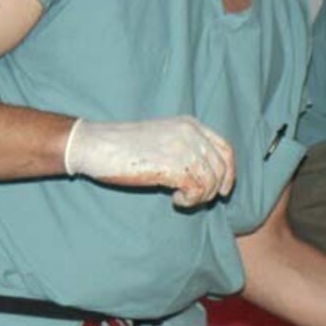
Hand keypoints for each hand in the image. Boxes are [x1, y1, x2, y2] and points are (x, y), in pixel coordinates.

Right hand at [64, 115, 235, 208]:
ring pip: (212, 182)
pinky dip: (190, 201)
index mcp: (190, 124)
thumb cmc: (123, 147)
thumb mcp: (162, 139)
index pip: (226, 149)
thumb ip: (186, 149)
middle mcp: (191, 133)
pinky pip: (198, 190)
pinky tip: (174, 200)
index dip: (229, 173)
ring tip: (180, 199)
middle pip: (222, 168)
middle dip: (213, 189)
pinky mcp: (174, 166)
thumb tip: (208, 177)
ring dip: (199, 197)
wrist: (95, 145)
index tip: (223, 191)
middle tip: (193, 199)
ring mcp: (184, 148)